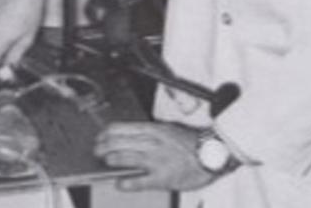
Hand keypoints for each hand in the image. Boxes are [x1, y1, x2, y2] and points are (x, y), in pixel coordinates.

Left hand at [94, 122, 216, 191]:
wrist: (213, 154)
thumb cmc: (191, 142)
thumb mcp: (168, 129)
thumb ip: (149, 133)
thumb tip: (129, 137)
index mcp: (153, 129)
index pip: (121, 128)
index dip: (106, 133)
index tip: (101, 136)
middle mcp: (152, 143)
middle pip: (118, 142)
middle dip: (104, 146)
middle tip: (97, 150)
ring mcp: (156, 161)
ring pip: (125, 158)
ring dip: (111, 160)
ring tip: (106, 161)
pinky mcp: (162, 178)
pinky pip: (139, 181)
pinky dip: (126, 182)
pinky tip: (119, 182)